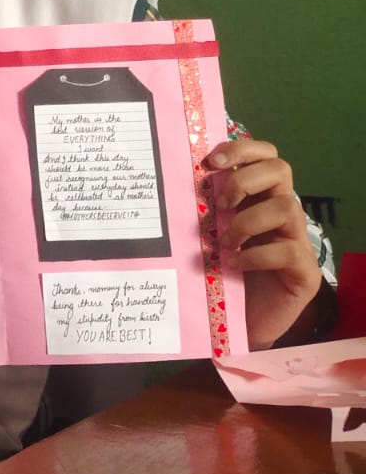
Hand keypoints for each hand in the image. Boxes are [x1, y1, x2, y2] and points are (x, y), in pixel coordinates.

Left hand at [209, 139, 322, 348]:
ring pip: (287, 206)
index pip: (266, 156)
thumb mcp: (208, 235)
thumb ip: (202, 211)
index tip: (210, 161)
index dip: (242, 150)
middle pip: (281, 170)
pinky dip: (255, 255)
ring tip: (225, 242)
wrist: (240, 324)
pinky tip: (234, 265)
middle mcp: (282, 213)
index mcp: (259, 198)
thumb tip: (170, 181)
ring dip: (248, 220)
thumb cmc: (220, 275)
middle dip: (244, 179)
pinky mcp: (304, 271)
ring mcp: (297, 241)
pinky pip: (288, 251)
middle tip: (219, 204)